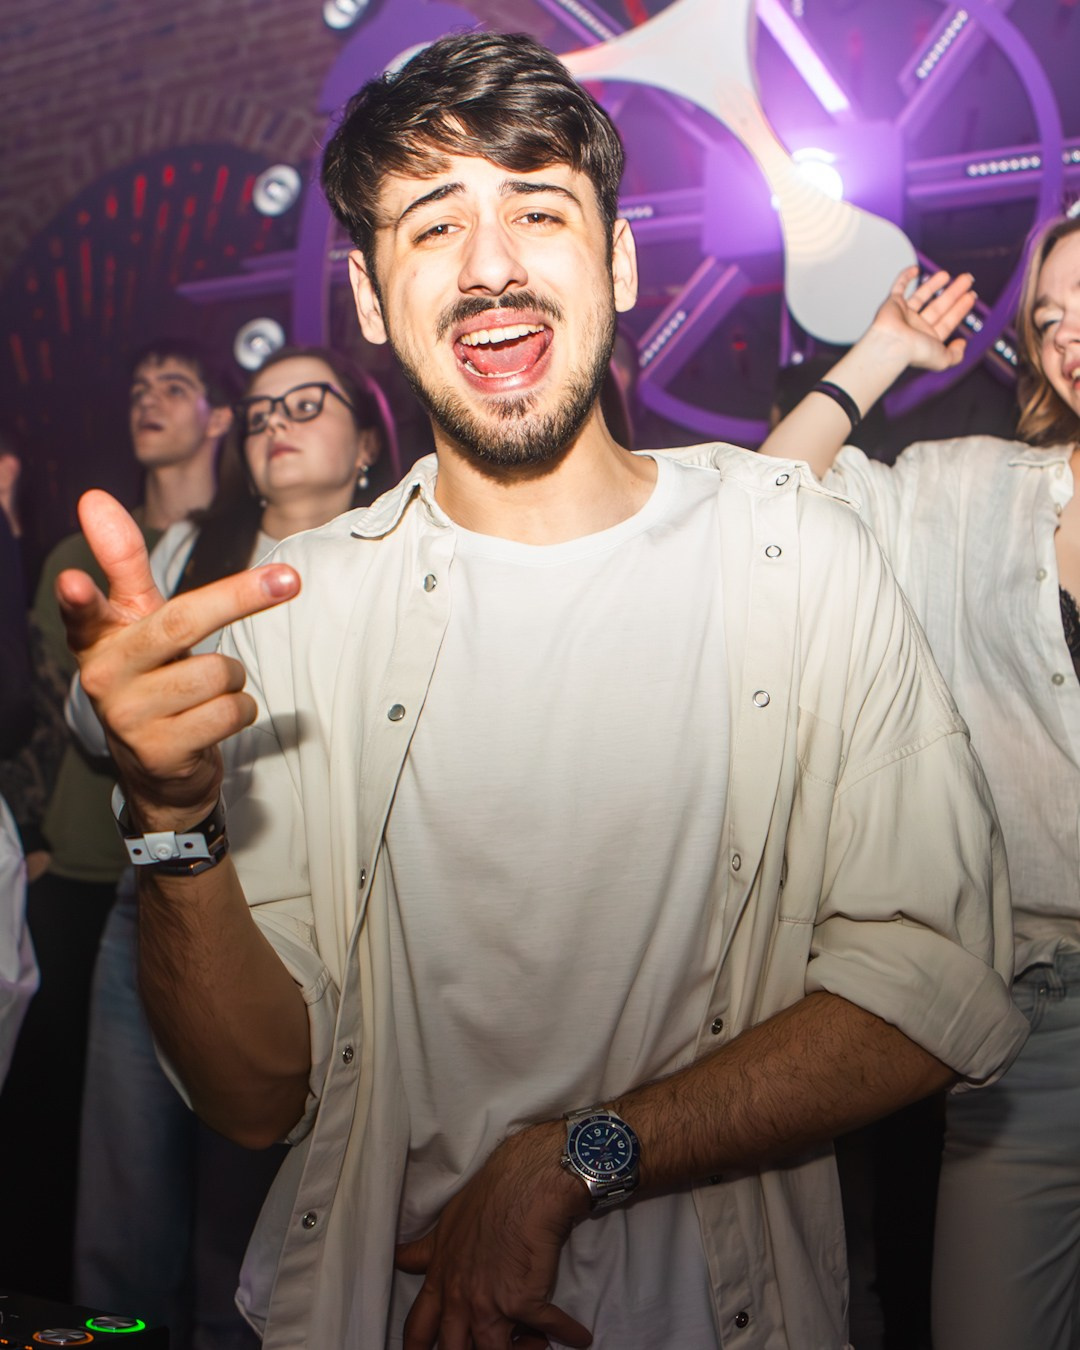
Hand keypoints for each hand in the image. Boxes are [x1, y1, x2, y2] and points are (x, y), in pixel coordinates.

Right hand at [56, 490, 298, 830]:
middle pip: (181, 623)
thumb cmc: (152, 676)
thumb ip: (124, 563)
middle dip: (240, 597)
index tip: (73, 582)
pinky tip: (214, 719)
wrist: (159, 769)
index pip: (83, 612)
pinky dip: (239, 711)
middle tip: (290, 579)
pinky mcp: (161, 751)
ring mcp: (129, 718)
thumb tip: (94, 498)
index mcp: (95, 639)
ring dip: (232, 679)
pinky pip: (230, 711)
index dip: (78, 598)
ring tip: (205, 691)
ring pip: (219, 672)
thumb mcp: (137, 620)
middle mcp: (103, 677)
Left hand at [395, 1121, 592, 1349]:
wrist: (527, 1180)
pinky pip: (550, 1328)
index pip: (419, 1330)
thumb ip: (424, 1251)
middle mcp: (462, 1299)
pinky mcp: (526, 1302)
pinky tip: (579, 1334)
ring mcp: (492, 1304)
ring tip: (535, 1341)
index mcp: (440, 1281)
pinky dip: (568, 1332)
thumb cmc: (487, 1196)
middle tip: (496, 1344)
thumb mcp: (445, 1224)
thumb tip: (399, 1259)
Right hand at [869, 264, 975, 370]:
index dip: (960, 308)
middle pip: (939, 306)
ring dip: (934, 284)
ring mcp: (904, 314)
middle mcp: (916, 326)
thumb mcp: (943, 359)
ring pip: (922, 295)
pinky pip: (899, 287)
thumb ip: (956, 355)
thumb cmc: (913, 353)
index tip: (971, 296)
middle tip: (967, 280)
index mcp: (927, 338)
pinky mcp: (892, 304)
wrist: (891, 345)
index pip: (948, 321)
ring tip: (947, 274)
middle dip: (954, 292)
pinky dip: (905, 277)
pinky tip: (915, 269)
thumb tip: (962, 344)